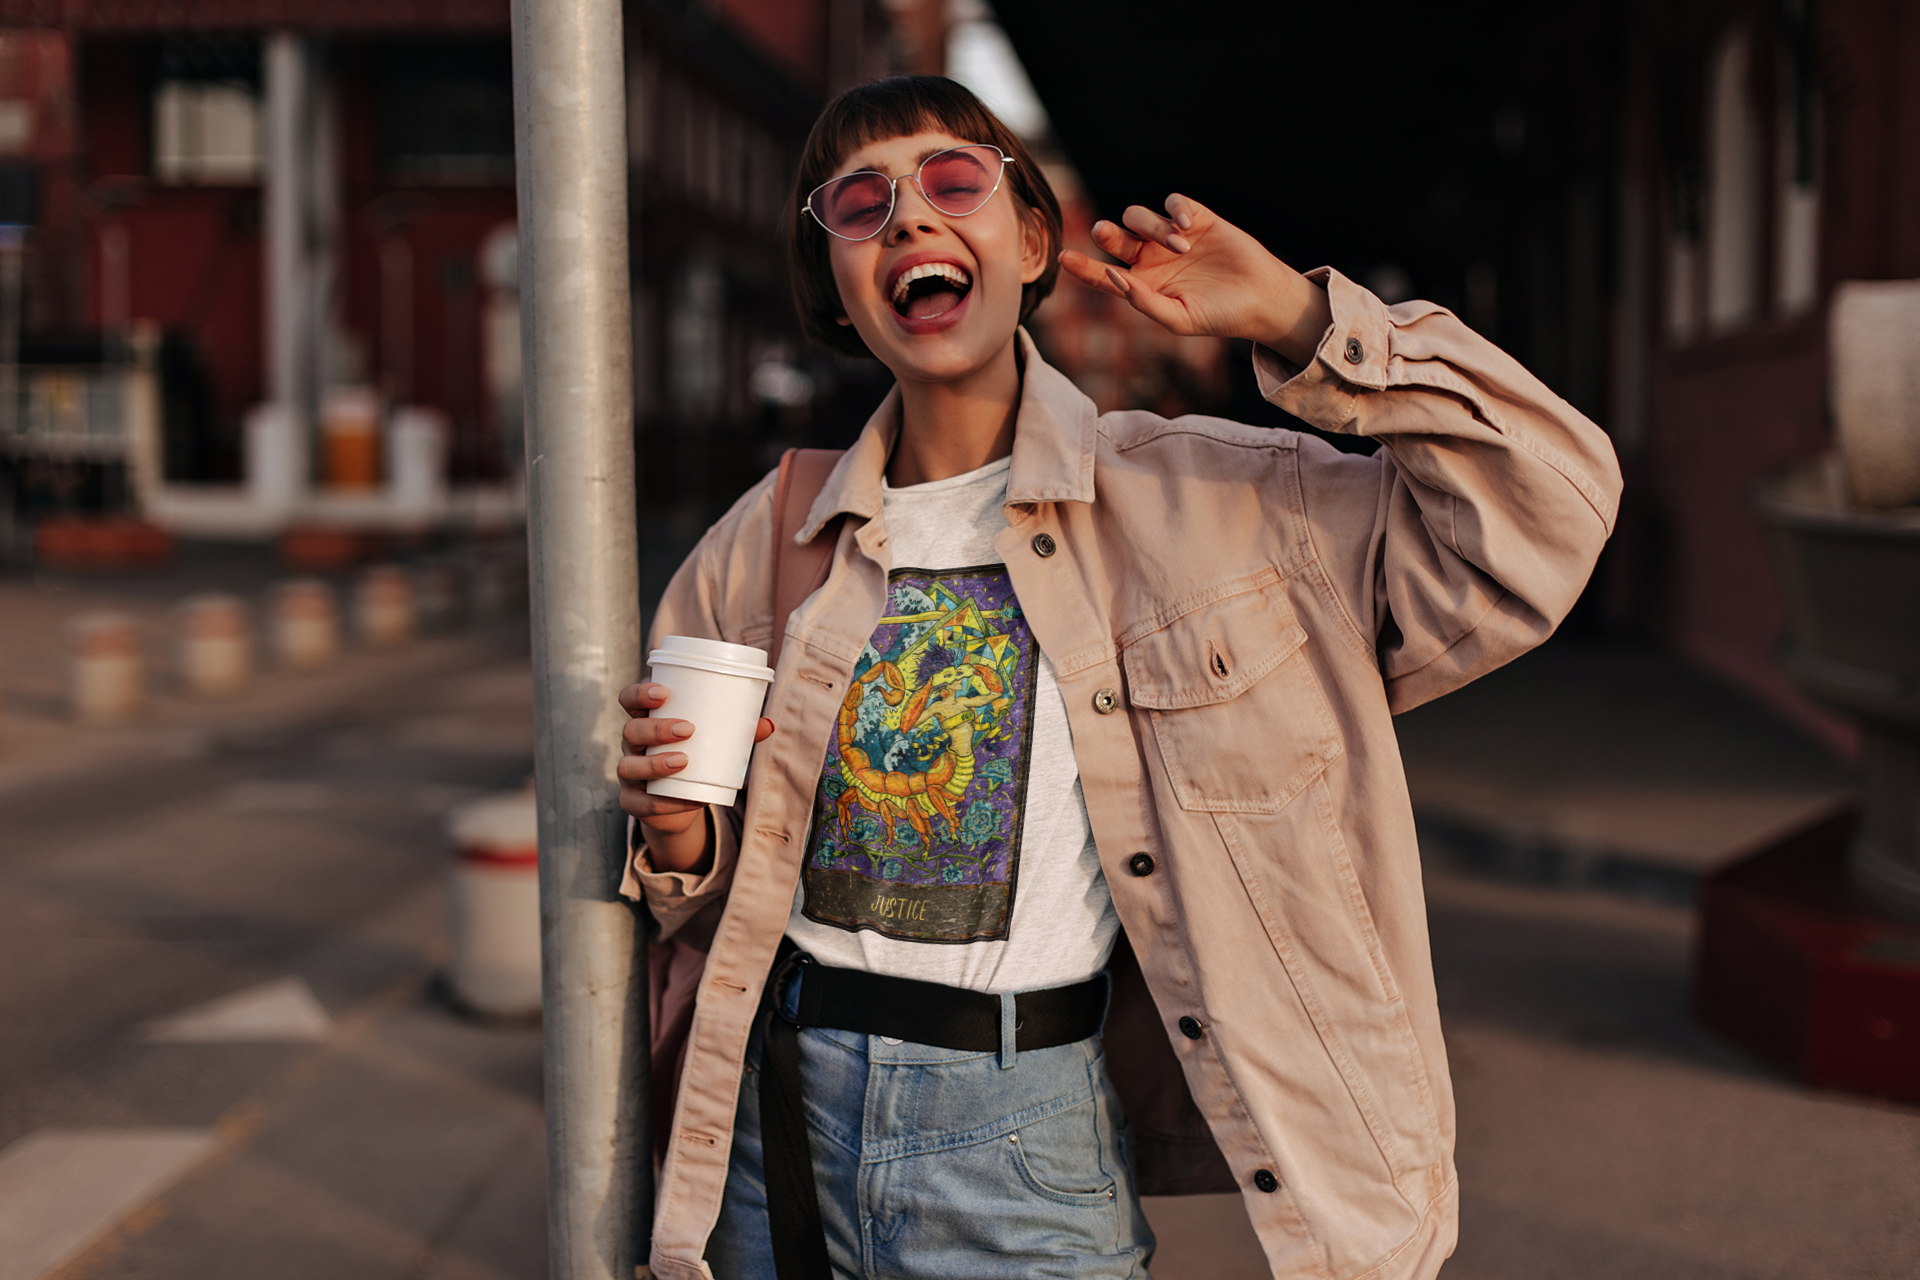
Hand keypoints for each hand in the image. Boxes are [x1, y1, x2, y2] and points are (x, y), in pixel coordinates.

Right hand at [615, 682, 774, 873]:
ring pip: (629, 766)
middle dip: (657, 728)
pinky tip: (689, 798)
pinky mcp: (633, 802)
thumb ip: (738, 732)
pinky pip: (641, 803)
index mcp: (647, 720)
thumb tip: (768, 724)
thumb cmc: (697, 758)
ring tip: (683, 761)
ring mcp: (630, 774)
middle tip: (687, 729)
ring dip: (655, 763)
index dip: (639, 693)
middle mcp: (633, 745)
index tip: (663, 692)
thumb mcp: (714, 743)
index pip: (629, 700)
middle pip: (631, 730)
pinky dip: (666, 802)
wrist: (682, 802)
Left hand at [1058, 194, 1331, 367]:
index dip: (1083, 267)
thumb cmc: (1218, 315)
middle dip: (1107, 232)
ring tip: (1181, 246)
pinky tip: (1188, 227)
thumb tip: (1114, 276)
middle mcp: (1150, 258)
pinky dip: (1175, 210)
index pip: (1102, 274)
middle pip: (1115, 237)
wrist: (1260, 299)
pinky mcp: (1196, 218)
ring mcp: (1171, 236)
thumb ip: (1143, 301)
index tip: (1063, 259)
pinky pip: (1173, 203)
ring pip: (1140, 217)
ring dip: (1153, 227)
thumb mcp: (1178, 318)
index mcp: (1141, 284)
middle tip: (1105, 233)